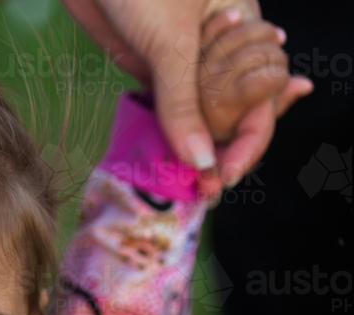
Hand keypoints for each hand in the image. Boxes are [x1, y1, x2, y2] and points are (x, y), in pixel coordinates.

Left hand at [57, 0, 306, 193]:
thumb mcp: (168, 43)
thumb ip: (183, 102)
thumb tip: (200, 159)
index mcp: (244, 26)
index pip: (262, 95)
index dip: (247, 141)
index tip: (222, 177)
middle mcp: (219, 45)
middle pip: (234, 106)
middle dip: (222, 150)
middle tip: (204, 191)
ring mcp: (183, 57)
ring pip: (199, 111)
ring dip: (194, 148)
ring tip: (190, 186)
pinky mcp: (150, 63)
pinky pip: (167, 106)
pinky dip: (168, 134)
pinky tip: (169, 160)